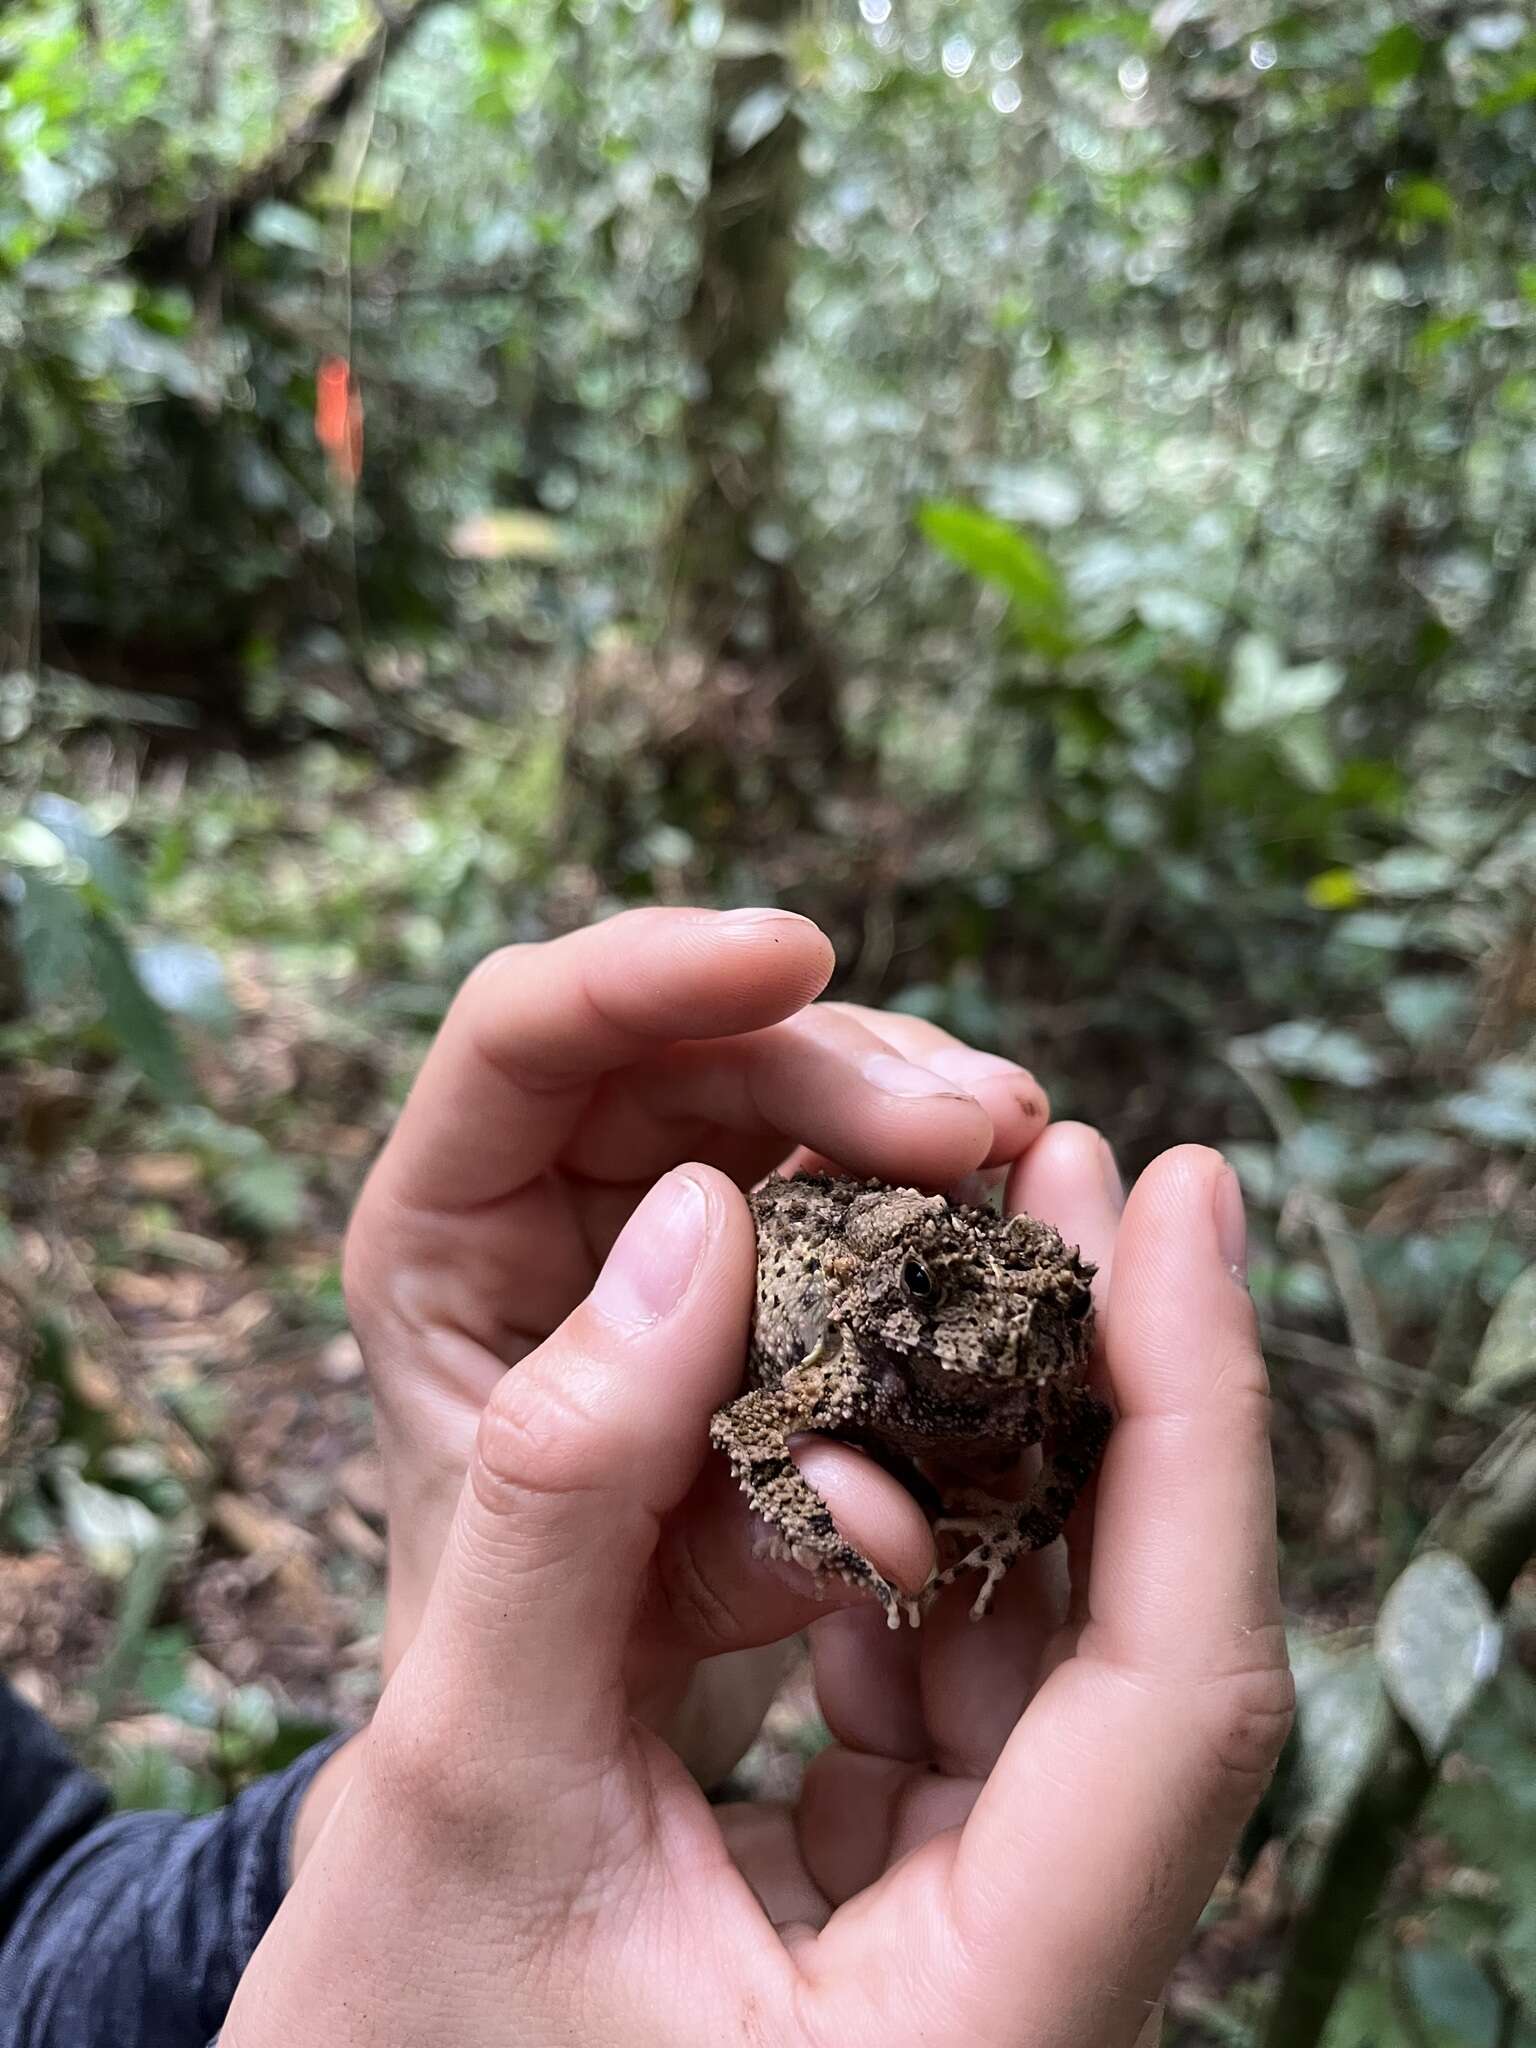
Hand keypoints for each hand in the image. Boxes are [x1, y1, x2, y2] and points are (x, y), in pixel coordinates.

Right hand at [227, 1137, 1291, 2047]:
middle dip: (1112, 1387)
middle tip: (1067, 1167)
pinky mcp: (927, 1907)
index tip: (1185, 1198)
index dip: (1197, 1418)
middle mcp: (1035, 1989)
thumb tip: (695, 1227)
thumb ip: (570, 1508)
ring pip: (1060, 1652)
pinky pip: (972, 1687)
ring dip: (1014, 1447)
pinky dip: (926, 1538)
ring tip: (971, 1249)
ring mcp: (989, 1948)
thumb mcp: (460, 1788)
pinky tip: (873, 1417)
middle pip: (1144, 1646)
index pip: (1177, 1693)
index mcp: (990, 2025)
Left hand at [339, 906, 1048, 1767]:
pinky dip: (937, 1189)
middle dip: (837, 1061)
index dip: (650, 970)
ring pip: (792, 1096)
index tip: (793, 957)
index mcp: (441, 1244)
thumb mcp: (525, 1616)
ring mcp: (667, 1228)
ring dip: (909, 1106)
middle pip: (692, 1047)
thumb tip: (740, 1268)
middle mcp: (550, 1205)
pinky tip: (1012, 1209)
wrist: (574, 1777)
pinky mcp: (771, 1274)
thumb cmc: (511, 1697)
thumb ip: (599, 1474)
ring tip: (1020, 1145)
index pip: (524, 1035)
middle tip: (981, 1123)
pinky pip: (856, 1188)